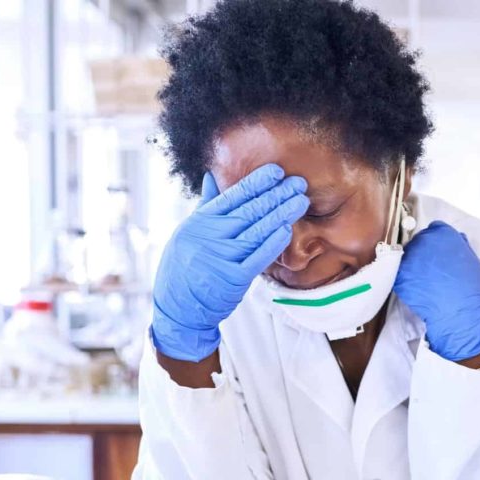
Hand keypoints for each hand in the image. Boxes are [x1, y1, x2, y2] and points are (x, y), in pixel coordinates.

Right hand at [151, 164, 308, 361]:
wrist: (178, 308)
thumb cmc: (184, 267)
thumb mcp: (188, 231)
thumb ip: (205, 205)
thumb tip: (211, 177)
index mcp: (200, 222)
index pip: (232, 196)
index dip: (256, 183)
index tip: (276, 171)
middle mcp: (210, 236)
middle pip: (249, 211)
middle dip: (276, 195)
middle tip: (298, 183)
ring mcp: (221, 257)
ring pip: (257, 231)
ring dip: (281, 215)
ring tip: (300, 202)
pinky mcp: (233, 279)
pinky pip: (258, 257)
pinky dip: (273, 243)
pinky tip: (287, 229)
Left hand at [393, 221, 479, 361]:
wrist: (461, 313)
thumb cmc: (473, 291)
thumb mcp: (474, 261)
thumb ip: (461, 248)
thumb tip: (457, 242)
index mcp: (445, 234)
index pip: (435, 229)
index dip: (438, 242)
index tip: (438, 253)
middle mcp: (425, 240)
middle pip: (420, 241)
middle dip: (424, 253)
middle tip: (431, 270)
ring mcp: (410, 257)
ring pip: (408, 256)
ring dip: (413, 266)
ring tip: (425, 282)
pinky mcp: (400, 275)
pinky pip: (400, 273)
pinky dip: (406, 281)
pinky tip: (417, 290)